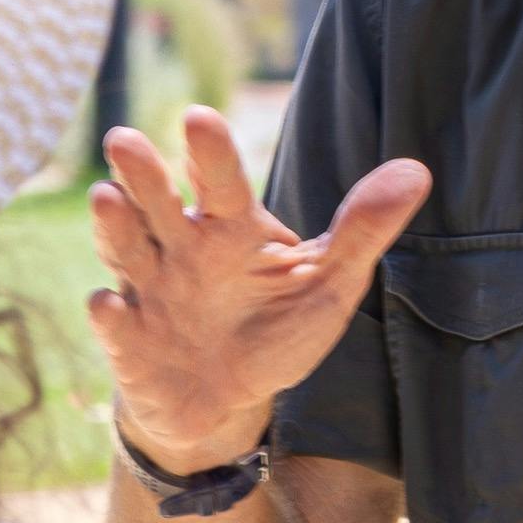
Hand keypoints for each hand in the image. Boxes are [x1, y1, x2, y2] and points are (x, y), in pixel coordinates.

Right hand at [86, 105, 430, 474]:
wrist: (222, 402)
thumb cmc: (276, 330)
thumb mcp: (327, 284)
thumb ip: (362, 230)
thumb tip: (417, 172)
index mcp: (230, 227)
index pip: (219, 181)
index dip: (208, 151)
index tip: (199, 120)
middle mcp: (181, 247)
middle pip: (157, 201)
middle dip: (141, 172)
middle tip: (124, 139)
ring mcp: (148, 291)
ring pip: (124, 248)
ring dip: (113, 224)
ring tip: (105, 197)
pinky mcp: (127, 341)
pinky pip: (114, 323)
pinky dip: (110, 314)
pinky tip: (108, 303)